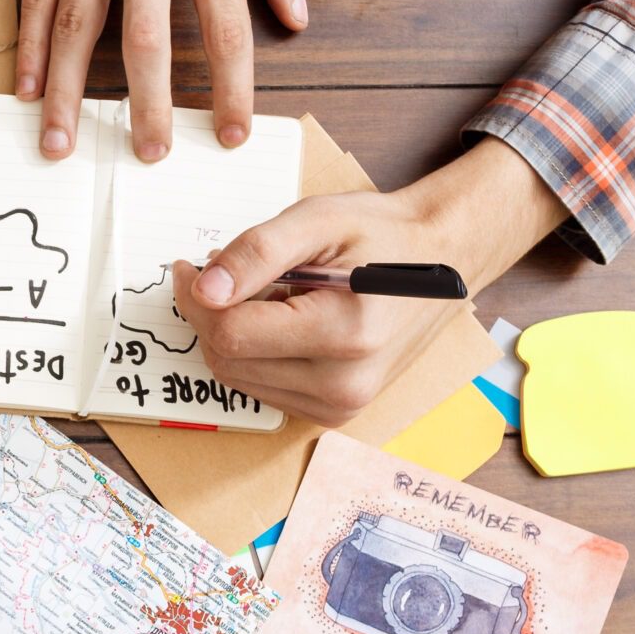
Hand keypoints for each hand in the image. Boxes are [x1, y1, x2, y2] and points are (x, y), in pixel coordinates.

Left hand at [173, 138, 567, 424]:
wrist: (443, 260)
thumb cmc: (384, 236)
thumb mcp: (320, 220)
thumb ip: (258, 252)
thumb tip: (204, 290)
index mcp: (347, 335)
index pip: (232, 334)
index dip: (198, 299)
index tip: (191, 267)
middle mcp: (345, 385)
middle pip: (228, 359)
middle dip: (213, 314)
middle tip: (226, 272)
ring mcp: (339, 406)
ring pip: (237, 377)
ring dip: (232, 333)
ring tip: (268, 293)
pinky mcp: (331, 413)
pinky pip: (260, 388)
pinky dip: (254, 353)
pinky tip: (281, 321)